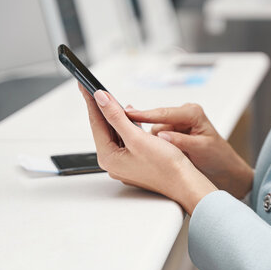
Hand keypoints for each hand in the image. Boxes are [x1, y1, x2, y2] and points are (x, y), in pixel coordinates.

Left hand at [78, 84, 216, 214]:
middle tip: (94, 89)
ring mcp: (123, 163)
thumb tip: (101, 99)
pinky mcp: (134, 161)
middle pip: (103, 128)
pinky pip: (126, 139)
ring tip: (110, 98)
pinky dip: (126, 126)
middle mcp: (113, 162)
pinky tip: (129, 117)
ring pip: (115, 133)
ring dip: (115, 116)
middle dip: (101, 107)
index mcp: (109, 157)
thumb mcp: (137, 137)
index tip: (85, 85)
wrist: (184, 183)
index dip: (92, 101)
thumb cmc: (165, 166)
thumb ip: (116, 116)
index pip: (96, 123)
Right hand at [126, 103, 253, 198]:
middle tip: (132, 141)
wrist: (225, 169)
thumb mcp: (201, 148)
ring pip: (153, 131)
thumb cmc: (219, 157)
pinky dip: (155, 146)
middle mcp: (183, 115)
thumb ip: (181, 141)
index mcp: (192, 112)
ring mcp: (177, 124)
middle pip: (155, 120)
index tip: (127, 115)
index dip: (144, 115)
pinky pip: (156, 137)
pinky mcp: (172, 133)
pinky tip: (156, 155)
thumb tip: (162, 135)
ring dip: (152, 143)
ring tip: (154, 155)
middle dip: (144, 131)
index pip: (163, 113)